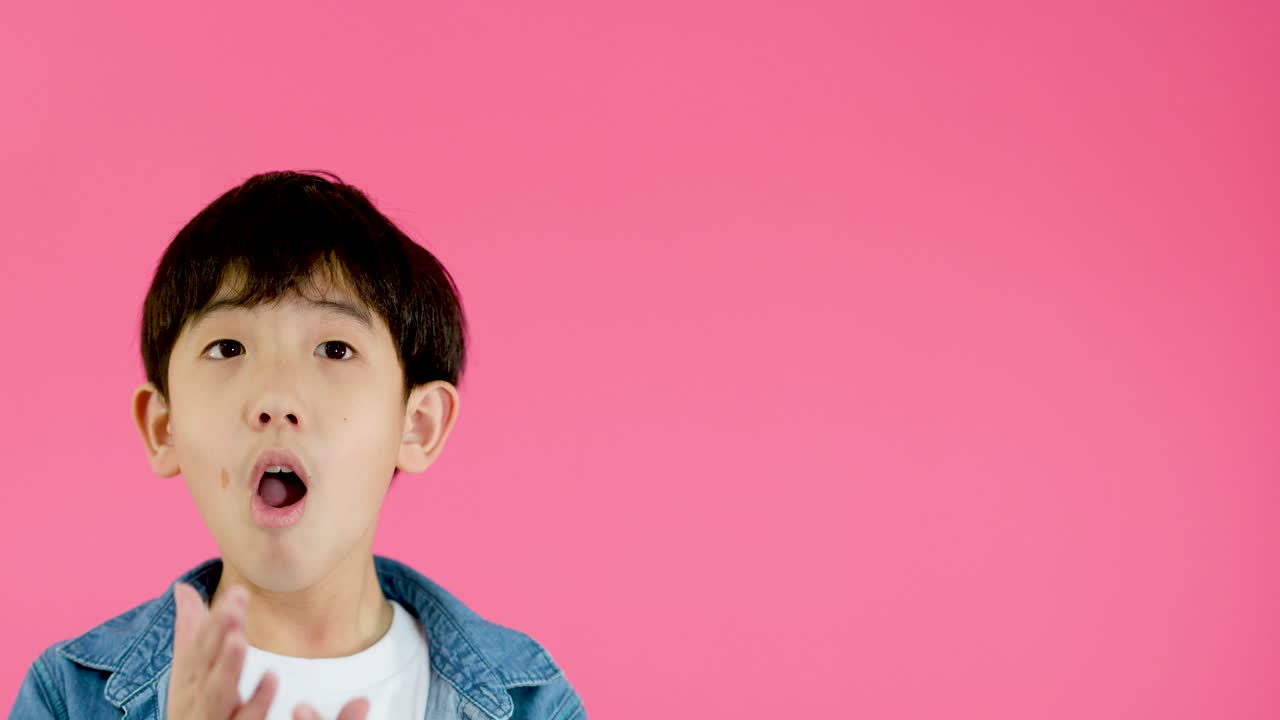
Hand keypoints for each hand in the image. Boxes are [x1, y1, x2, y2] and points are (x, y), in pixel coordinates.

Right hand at [168, 582, 369, 719]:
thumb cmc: (195, 712)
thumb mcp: (191, 675)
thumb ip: (192, 633)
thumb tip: (182, 588)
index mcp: (190, 680)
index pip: (200, 646)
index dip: (216, 620)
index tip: (238, 591)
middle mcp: (196, 699)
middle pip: (205, 665)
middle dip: (218, 634)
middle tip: (235, 604)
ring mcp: (210, 719)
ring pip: (216, 694)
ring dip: (226, 667)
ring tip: (238, 640)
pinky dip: (256, 702)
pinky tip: (272, 678)